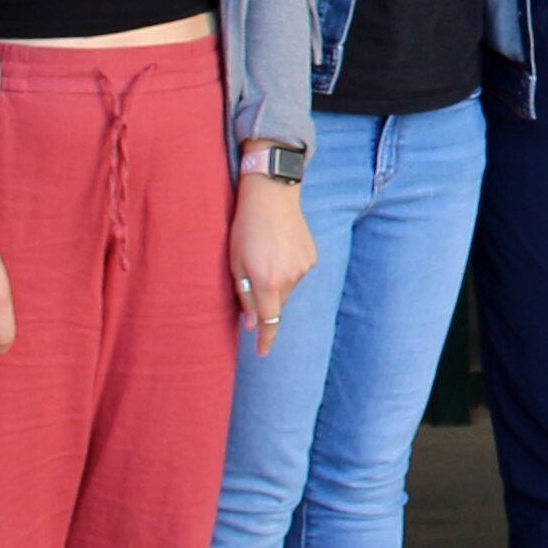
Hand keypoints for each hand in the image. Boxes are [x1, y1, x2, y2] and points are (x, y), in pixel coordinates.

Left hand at [231, 174, 317, 348]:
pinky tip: (278, 249)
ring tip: (265, 256)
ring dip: (277, 283)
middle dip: (266, 301)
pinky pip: (297, 273)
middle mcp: (289, 278)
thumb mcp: (235, 262)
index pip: (269, 321)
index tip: (263, 352)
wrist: (272, 195)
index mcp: (267, 282)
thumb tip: (251, 323)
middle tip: (252, 278)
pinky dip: (287, 269)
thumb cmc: (245, 227)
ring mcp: (304, 267)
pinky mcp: (311, 256)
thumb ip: (245, 295)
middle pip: (278, 304)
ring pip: (288, 289)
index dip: (266, 339)